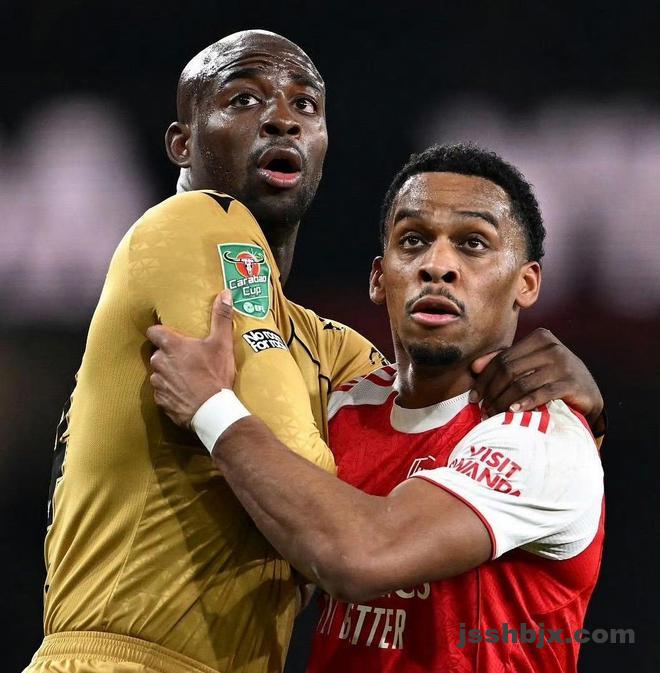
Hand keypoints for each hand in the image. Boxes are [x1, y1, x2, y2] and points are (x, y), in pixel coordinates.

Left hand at [146, 290, 235, 426]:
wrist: (212, 411)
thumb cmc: (215, 374)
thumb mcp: (222, 344)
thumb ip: (221, 317)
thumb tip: (225, 293)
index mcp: (172, 346)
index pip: (153, 331)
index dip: (161, 332)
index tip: (171, 335)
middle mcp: (159, 362)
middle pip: (157, 353)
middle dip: (168, 354)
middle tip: (186, 358)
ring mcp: (158, 383)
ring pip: (158, 373)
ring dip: (168, 373)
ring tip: (186, 378)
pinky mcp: (160, 400)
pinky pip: (161, 392)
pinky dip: (170, 391)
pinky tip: (185, 393)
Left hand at [470, 328, 604, 430]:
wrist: (588, 394)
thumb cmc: (553, 378)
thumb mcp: (529, 366)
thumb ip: (504, 362)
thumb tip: (474, 367)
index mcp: (539, 338)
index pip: (502, 358)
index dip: (484, 378)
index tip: (474, 396)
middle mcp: (552, 347)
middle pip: (509, 370)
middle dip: (491, 391)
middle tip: (483, 409)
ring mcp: (564, 364)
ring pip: (521, 383)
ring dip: (503, 402)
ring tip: (493, 414)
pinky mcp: (571, 383)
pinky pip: (541, 394)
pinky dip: (524, 403)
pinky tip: (513, 412)